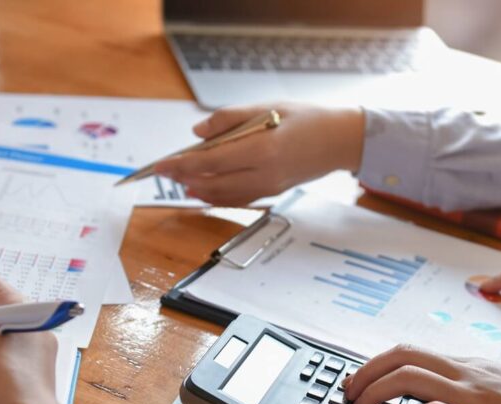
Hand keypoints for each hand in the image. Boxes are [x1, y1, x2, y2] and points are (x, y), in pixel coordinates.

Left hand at [154, 103, 364, 205]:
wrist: (339, 142)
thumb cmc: (306, 119)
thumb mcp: (267, 107)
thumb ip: (230, 119)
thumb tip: (199, 132)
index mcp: (262, 149)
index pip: (210, 161)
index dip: (181, 164)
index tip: (161, 164)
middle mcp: (264, 174)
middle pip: (212, 182)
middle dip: (184, 178)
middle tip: (163, 171)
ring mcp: (269, 187)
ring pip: (223, 196)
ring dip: (198, 190)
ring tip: (178, 182)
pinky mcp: (272, 193)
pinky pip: (238, 199)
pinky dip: (216, 197)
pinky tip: (203, 191)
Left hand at [344, 345, 500, 403]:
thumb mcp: (500, 388)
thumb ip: (468, 390)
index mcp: (468, 365)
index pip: (411, 351)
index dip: (378, 363)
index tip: (360, 378)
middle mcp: (464, 374)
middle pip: (401, 356)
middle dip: (365, 372)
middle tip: (348, 392)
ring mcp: (470, 398)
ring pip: (408, 378)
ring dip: (375, 393)